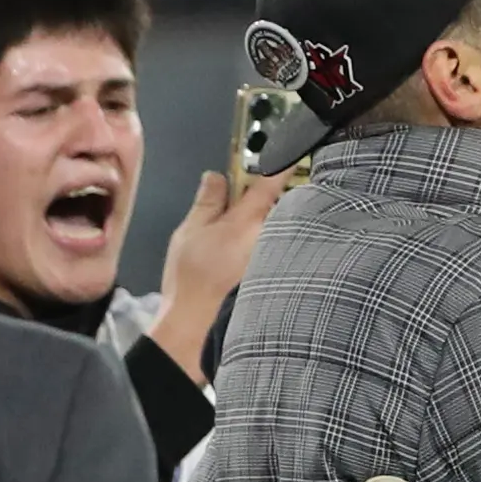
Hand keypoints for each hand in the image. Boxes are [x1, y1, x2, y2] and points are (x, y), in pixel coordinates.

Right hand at [146, 167, 286, 381]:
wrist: (199, 329)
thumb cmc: (191, 283)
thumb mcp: (190, 233)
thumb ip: (208, 201)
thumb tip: (218, 176)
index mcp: (248, 221)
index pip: (270, 183)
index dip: (280, 166)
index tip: (290, 152)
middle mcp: (272, 238)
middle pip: (285, 208)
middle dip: (274, 205)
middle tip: (249, 211)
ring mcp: (281, 260)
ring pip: (287, 233)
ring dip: (279, 230)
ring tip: (250, 244)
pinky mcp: (285, 280)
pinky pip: (289, 255)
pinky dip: (282, 253)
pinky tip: (261, 265)